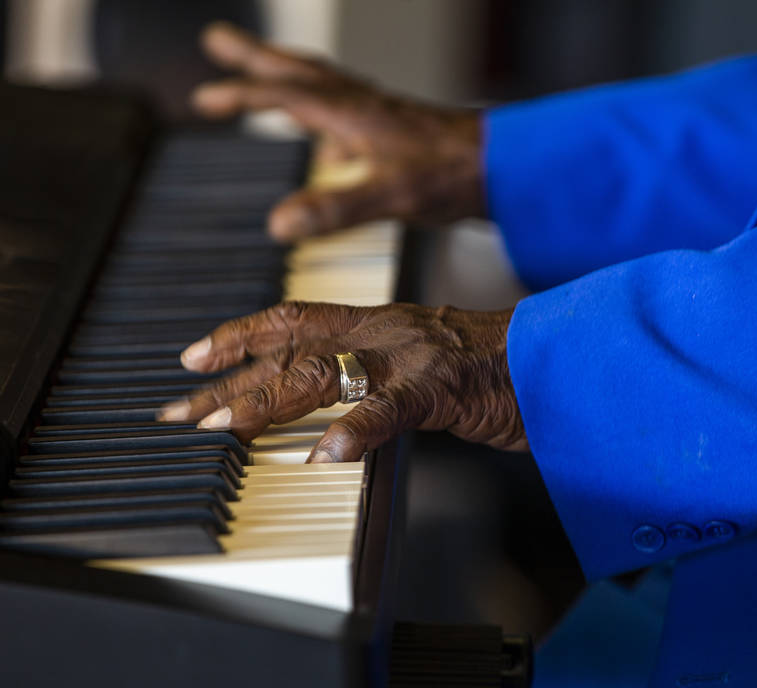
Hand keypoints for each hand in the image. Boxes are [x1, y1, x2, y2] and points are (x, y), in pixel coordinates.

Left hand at [157, 301, 527, 460]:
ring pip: (323, 372)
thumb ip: (376, 372)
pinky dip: (357, 431)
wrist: (555, 356)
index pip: (293, 318)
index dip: (239, 335)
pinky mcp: (443, 386)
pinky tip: (327, 455)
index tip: (194, 357)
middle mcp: (385, 329)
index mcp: (379, 321)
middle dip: (229, 380)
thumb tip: (333, 406)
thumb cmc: (493, 366)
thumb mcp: (422, 361)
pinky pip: (392, 408)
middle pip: (290, 349)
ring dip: (267, 402)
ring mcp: (411, 355)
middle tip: (181, 408)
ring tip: (223, 428)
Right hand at [192, 22, 483, 241]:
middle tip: (218, 40)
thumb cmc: (453, 175)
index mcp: (351, 114)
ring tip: (259, 71)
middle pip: (297, 70)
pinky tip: (325, 134)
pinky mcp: (395, 130)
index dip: (240, 94)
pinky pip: (346, 107)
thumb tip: (279, 225)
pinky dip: (323, 108)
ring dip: (285, 73)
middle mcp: (361, 105)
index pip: (282, 93)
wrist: (502, 167)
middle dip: (254, 57)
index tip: (203, 98)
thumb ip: (335, 208)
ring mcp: (378, 114)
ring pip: (321, 82)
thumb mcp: (390, 195)